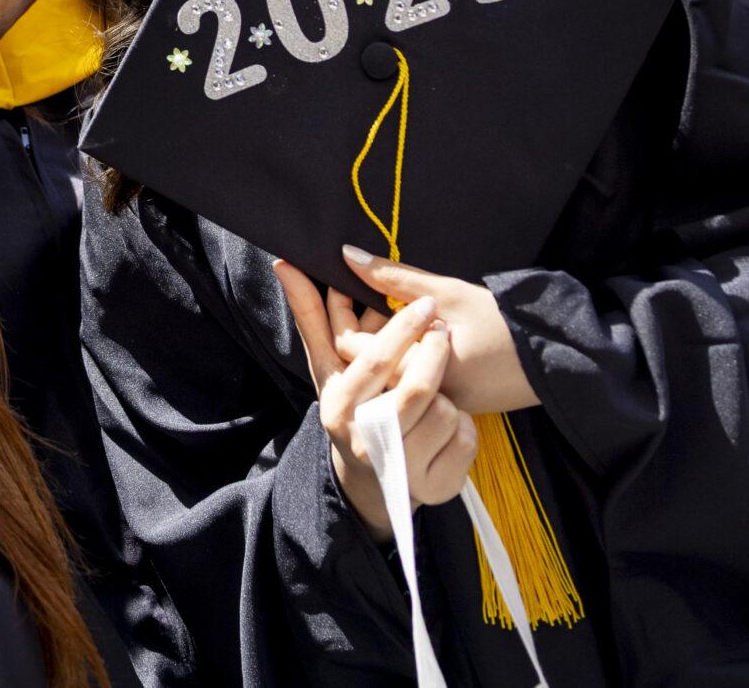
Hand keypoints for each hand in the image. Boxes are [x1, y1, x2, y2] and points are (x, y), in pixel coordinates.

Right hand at [274, 262, 479, 539]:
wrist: (369, 482)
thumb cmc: (350, 408)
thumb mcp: (328, 367)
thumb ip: (310, 315)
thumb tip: (284, 262)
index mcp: (340, 406)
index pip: (378, 361)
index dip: (404, 329)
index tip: (427, 304)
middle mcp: (366, 442)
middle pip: (416, 388)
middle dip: (435, 353)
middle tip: (444, 329)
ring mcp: (401, 469)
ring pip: (444, 413)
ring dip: (450, 395)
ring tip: (438, 389)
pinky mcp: (434, 485)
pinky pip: (465, 439)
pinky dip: (464, 424)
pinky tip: (448, 423)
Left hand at [341, 247, 540, 414]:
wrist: (556, 361)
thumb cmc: (504, 324)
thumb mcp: (448, 293)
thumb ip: (394, 277)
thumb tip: (347, 255)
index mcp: (414, 372)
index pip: (353, 348)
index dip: (339, 312)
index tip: (338, 282)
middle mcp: (418, 397)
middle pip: (365, 362)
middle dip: (354, 323)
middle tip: (352, 287)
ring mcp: (432, 405)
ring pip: (386, 370)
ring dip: (378, 338)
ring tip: (379, 301)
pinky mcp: (447, 404)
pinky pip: (408, 379)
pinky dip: (401, 352)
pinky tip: (406, 324)